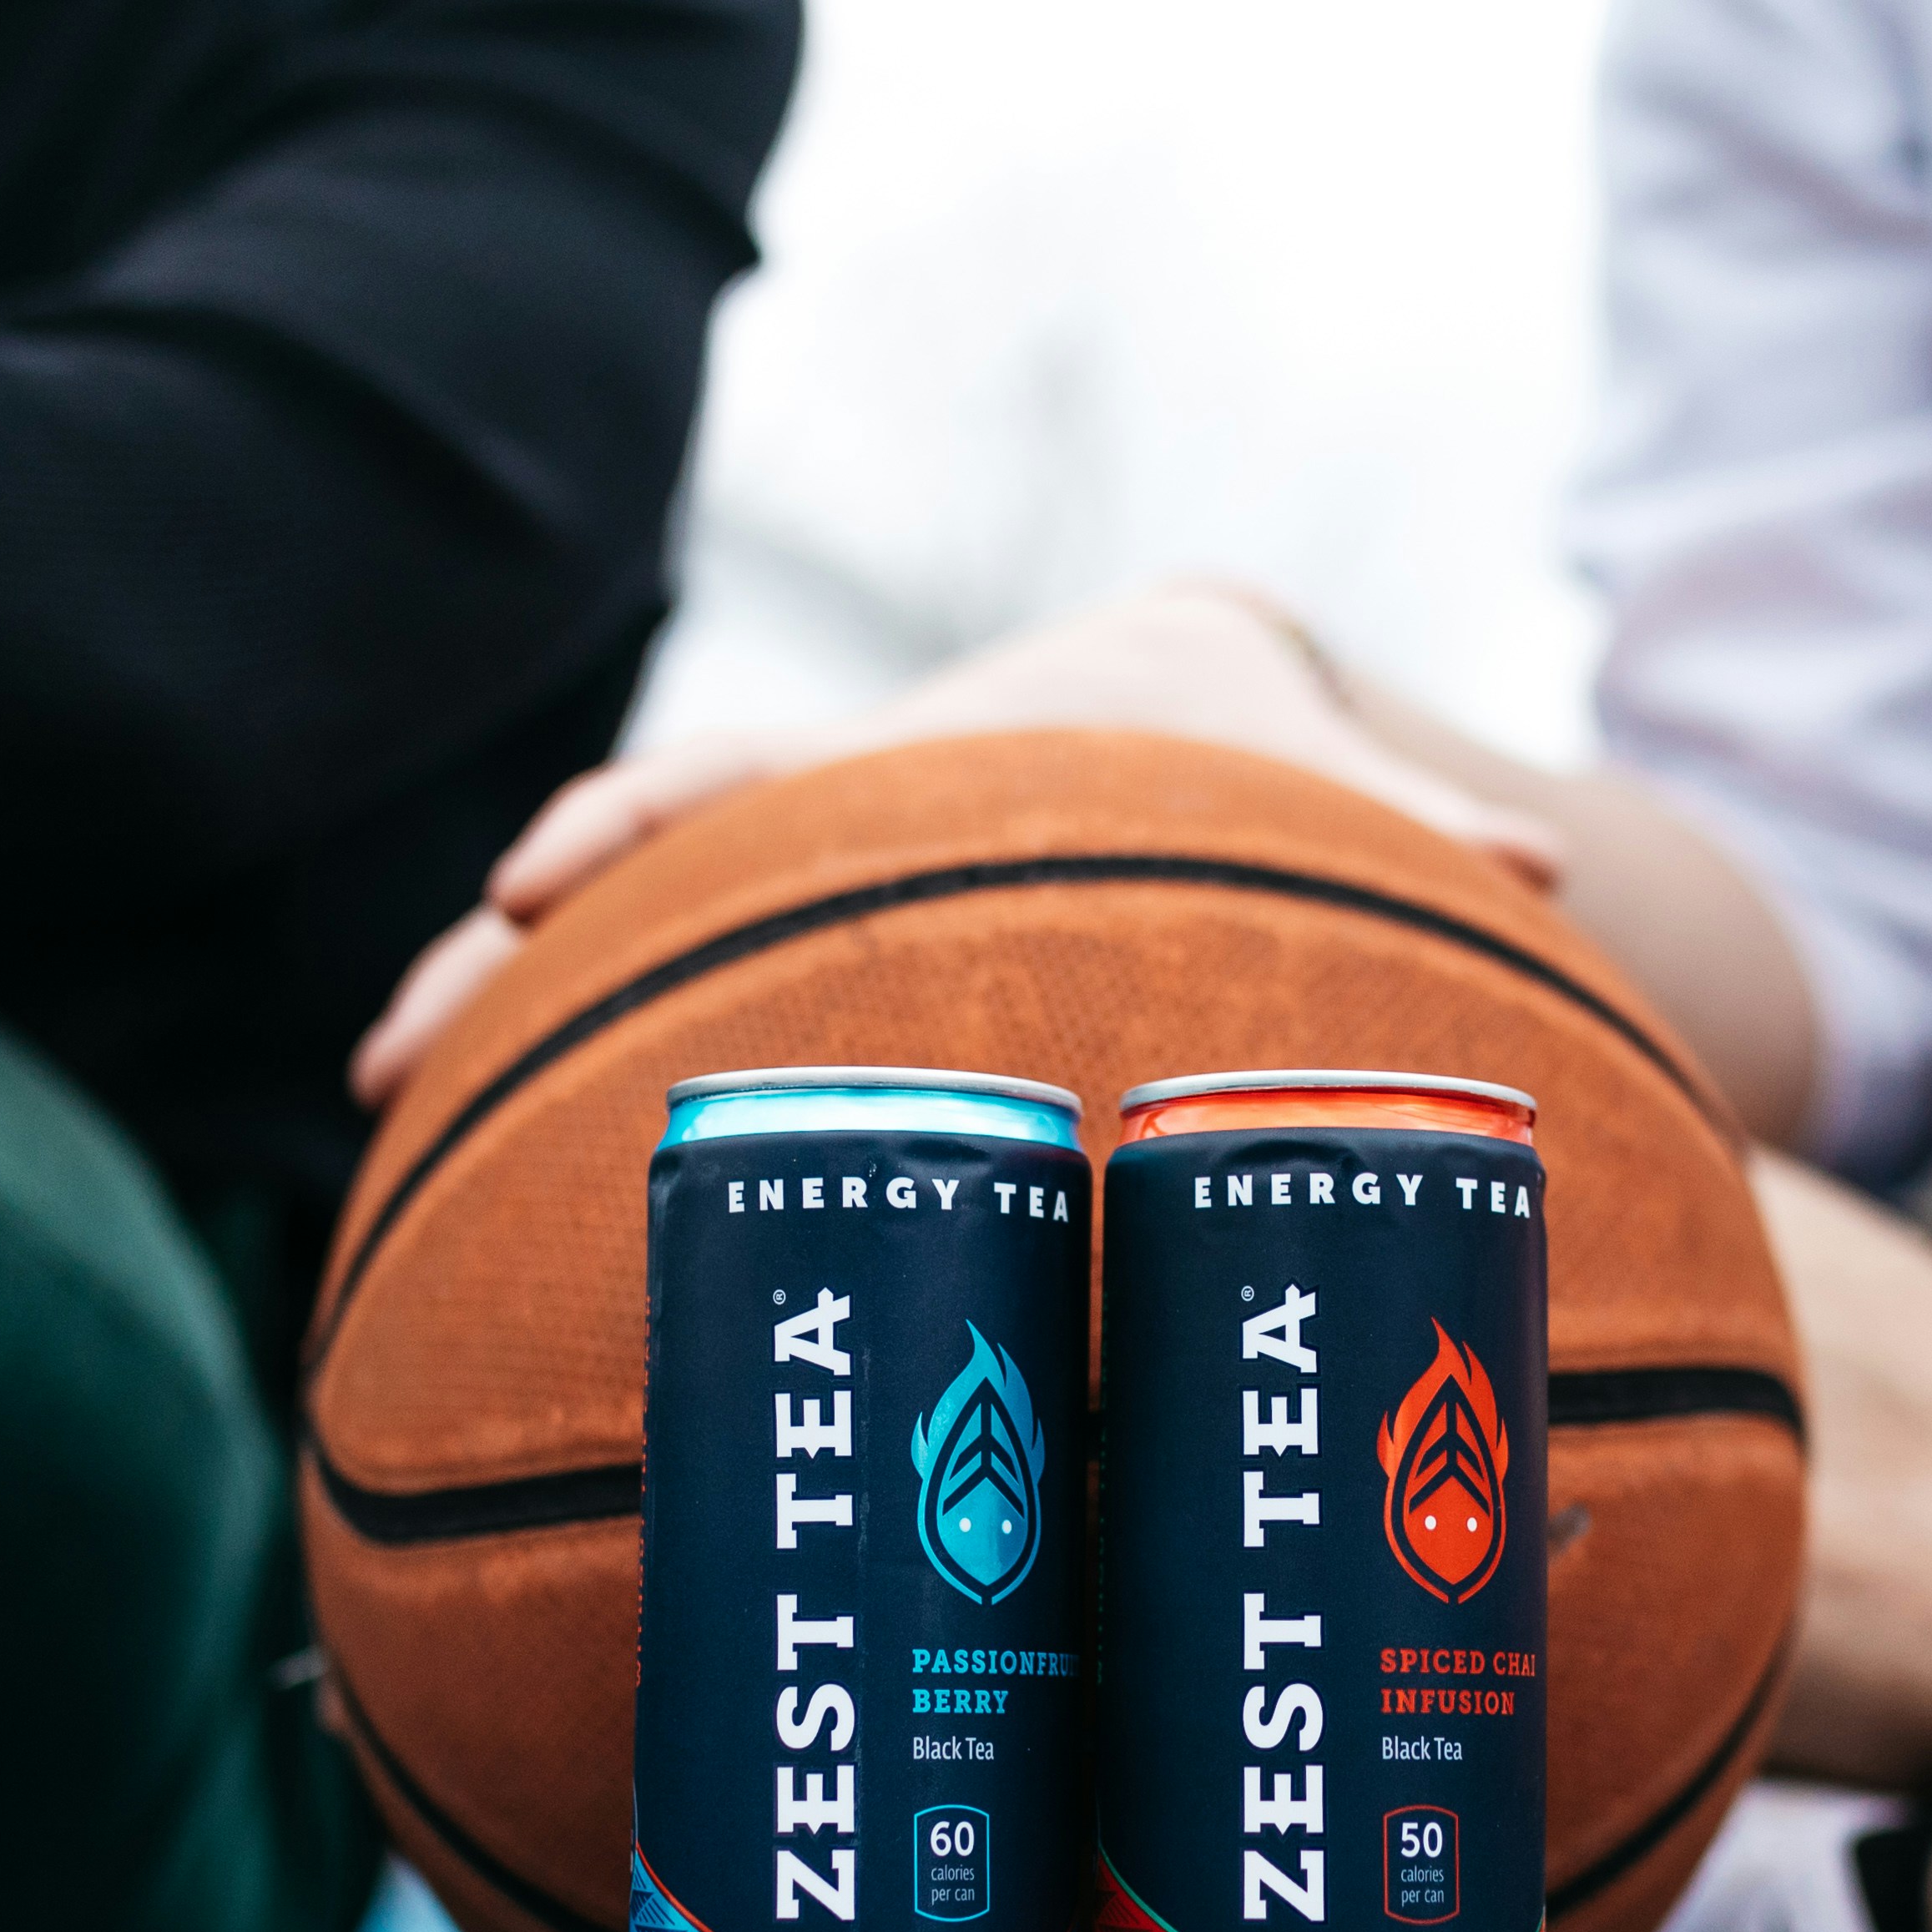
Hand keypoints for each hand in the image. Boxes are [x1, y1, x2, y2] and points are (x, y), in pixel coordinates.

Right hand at [349, 579, 1563, 1105]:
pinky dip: (570, 1106)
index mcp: (907, 773)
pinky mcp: (797, 982)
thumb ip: (1421, 829)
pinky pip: (662, 1033)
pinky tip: (488, 1225)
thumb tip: (1549, 865)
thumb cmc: (1237, 742)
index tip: (536, 876)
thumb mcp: (1312, 778)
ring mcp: (790, 916)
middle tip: (385, 1068)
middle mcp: (821, 844)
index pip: (741, 788)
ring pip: (602, 977)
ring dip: (489, 1055)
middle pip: (619, 893)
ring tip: (382, 1146)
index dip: (635, 830)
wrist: (1192, 706)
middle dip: (494, 967)